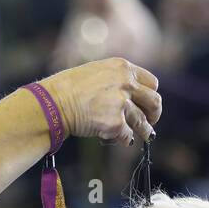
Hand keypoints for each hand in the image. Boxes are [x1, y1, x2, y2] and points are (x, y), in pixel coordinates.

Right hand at [41, 57, 162, 146]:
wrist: (53, 103)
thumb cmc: (68, 89)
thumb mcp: (96, 72)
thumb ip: (116, 80)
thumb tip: (130, 98)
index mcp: (122, 68)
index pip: (151, 82)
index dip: (149, 95)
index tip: (146, 104)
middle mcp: (126, 83)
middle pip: (154, 101)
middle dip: (154, 114)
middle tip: (150, 121)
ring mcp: (121, 103)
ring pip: (143, 122)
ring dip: (145, 131)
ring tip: (145, 136)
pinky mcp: (115, 123)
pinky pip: (128, 135)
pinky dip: (125, 139)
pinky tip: (120, 139)